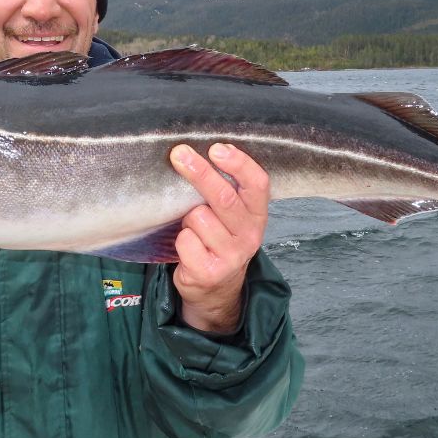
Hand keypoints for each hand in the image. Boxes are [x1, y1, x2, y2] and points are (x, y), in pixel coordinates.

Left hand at [168, 143, 269, 333]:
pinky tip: (189, 248)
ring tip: (194, 229)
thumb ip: (226, 190)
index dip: (239, 164)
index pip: (257, 184)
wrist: (216, 289)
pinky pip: (185, 239)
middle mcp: (249, 236)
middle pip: (224, 197)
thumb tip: (196, 154)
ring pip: (198, 217)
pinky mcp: (209, 272)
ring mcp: (231, 256)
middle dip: (200, 172)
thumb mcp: (233, 217)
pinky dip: (181, 239)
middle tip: (179, 154)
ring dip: (188, 218)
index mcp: (257, 216)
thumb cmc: (220, 240)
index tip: (217, 149)